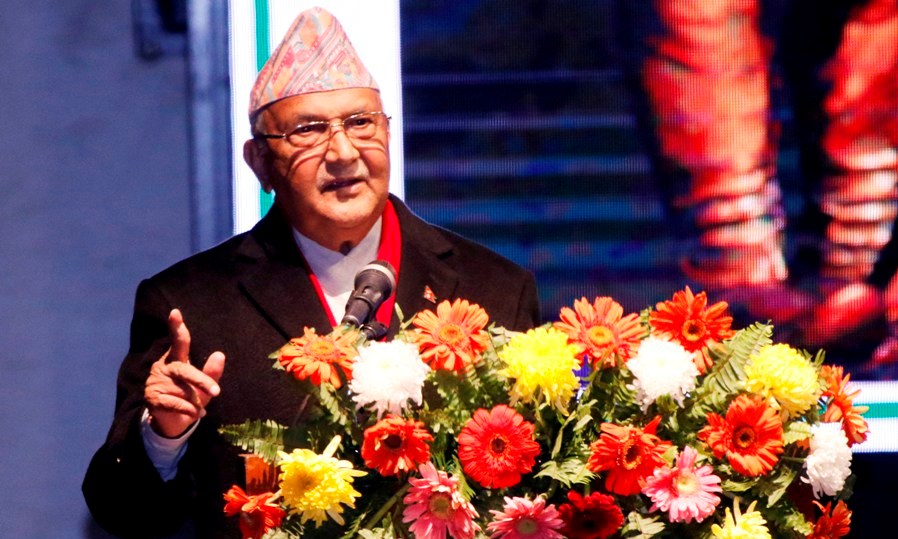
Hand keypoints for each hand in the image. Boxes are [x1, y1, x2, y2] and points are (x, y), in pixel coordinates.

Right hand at [144, 309, 225, 437]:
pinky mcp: (152, 399)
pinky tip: (194, 413)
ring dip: (195, 402)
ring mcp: (155, 382)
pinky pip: (176, 403)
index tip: (175, 312)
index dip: (176, 327)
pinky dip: (189, 410)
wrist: (173, 422)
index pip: (177, 341)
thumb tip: (220, 355)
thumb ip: (212, 372)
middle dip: (201, 381)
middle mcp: (163, 367)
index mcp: (176, 359)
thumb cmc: (191, 397)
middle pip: (184, 370)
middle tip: (216, 392)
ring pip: (182, 391)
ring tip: (198, 407)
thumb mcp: (205, 386)